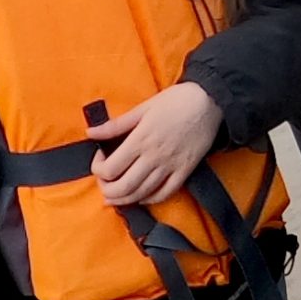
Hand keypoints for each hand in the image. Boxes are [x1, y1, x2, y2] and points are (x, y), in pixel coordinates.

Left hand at [90, 82, 223, 206]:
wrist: (210, 100)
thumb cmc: (176, 100)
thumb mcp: (143, 108)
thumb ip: (116, 124)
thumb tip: (90, 132)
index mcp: (140, 140)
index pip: (110, 169)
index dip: (97, 169)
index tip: (101, 158)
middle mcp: (154, 156)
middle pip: (123, 187)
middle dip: (107, 190)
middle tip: (104, 182)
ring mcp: (171, 165)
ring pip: (142, 193)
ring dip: (124, 199)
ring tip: (115, 194)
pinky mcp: (186, 170)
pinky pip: (166, 193)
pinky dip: (150, 199)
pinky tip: (142, 196)